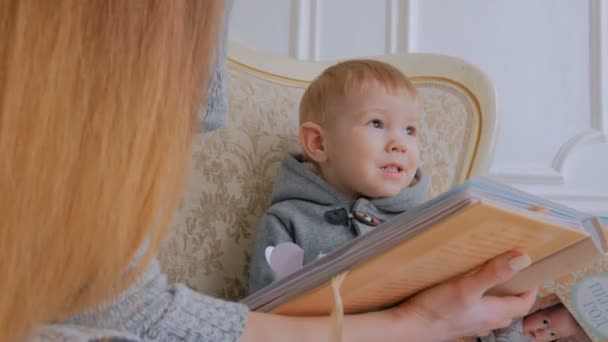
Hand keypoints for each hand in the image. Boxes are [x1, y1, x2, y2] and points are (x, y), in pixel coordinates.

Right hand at [392, 250, 536, 340]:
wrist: (411, 328)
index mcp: (494, 312)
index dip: (530, 289)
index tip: (531, 272)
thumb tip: (523, 258)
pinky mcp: (456, 323)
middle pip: (509, 308)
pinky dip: (477, 303)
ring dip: (496, 298)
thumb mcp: (467, 286)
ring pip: (492, 312)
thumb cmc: (437, 310)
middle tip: (511, 271)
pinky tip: (464, 293)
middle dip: (514, 292)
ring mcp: (470, 324)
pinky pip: (475, 313)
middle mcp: (486, 321)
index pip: (523, 303)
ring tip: (488, 278)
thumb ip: (494, 273)